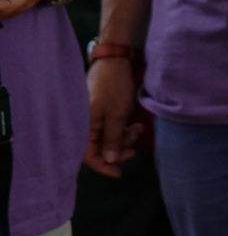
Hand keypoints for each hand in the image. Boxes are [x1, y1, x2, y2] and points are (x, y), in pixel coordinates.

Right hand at [85, 57, 145, 176]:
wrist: (114, 62)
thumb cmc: (113, 88)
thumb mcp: (116, 115)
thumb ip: (113, 139)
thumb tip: (111, 160)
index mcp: (82, 126)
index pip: (89, 155)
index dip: (103, 165)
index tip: (119, 173)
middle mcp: (85, 125)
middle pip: (101, 148)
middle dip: (119, 149)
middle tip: (134, 148)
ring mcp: (94, 118)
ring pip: (109, 139)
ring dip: (125, 138)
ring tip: (137, 129)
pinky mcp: (102, 113)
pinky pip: (112, 128)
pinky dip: (124, 129)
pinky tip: (136, 125)